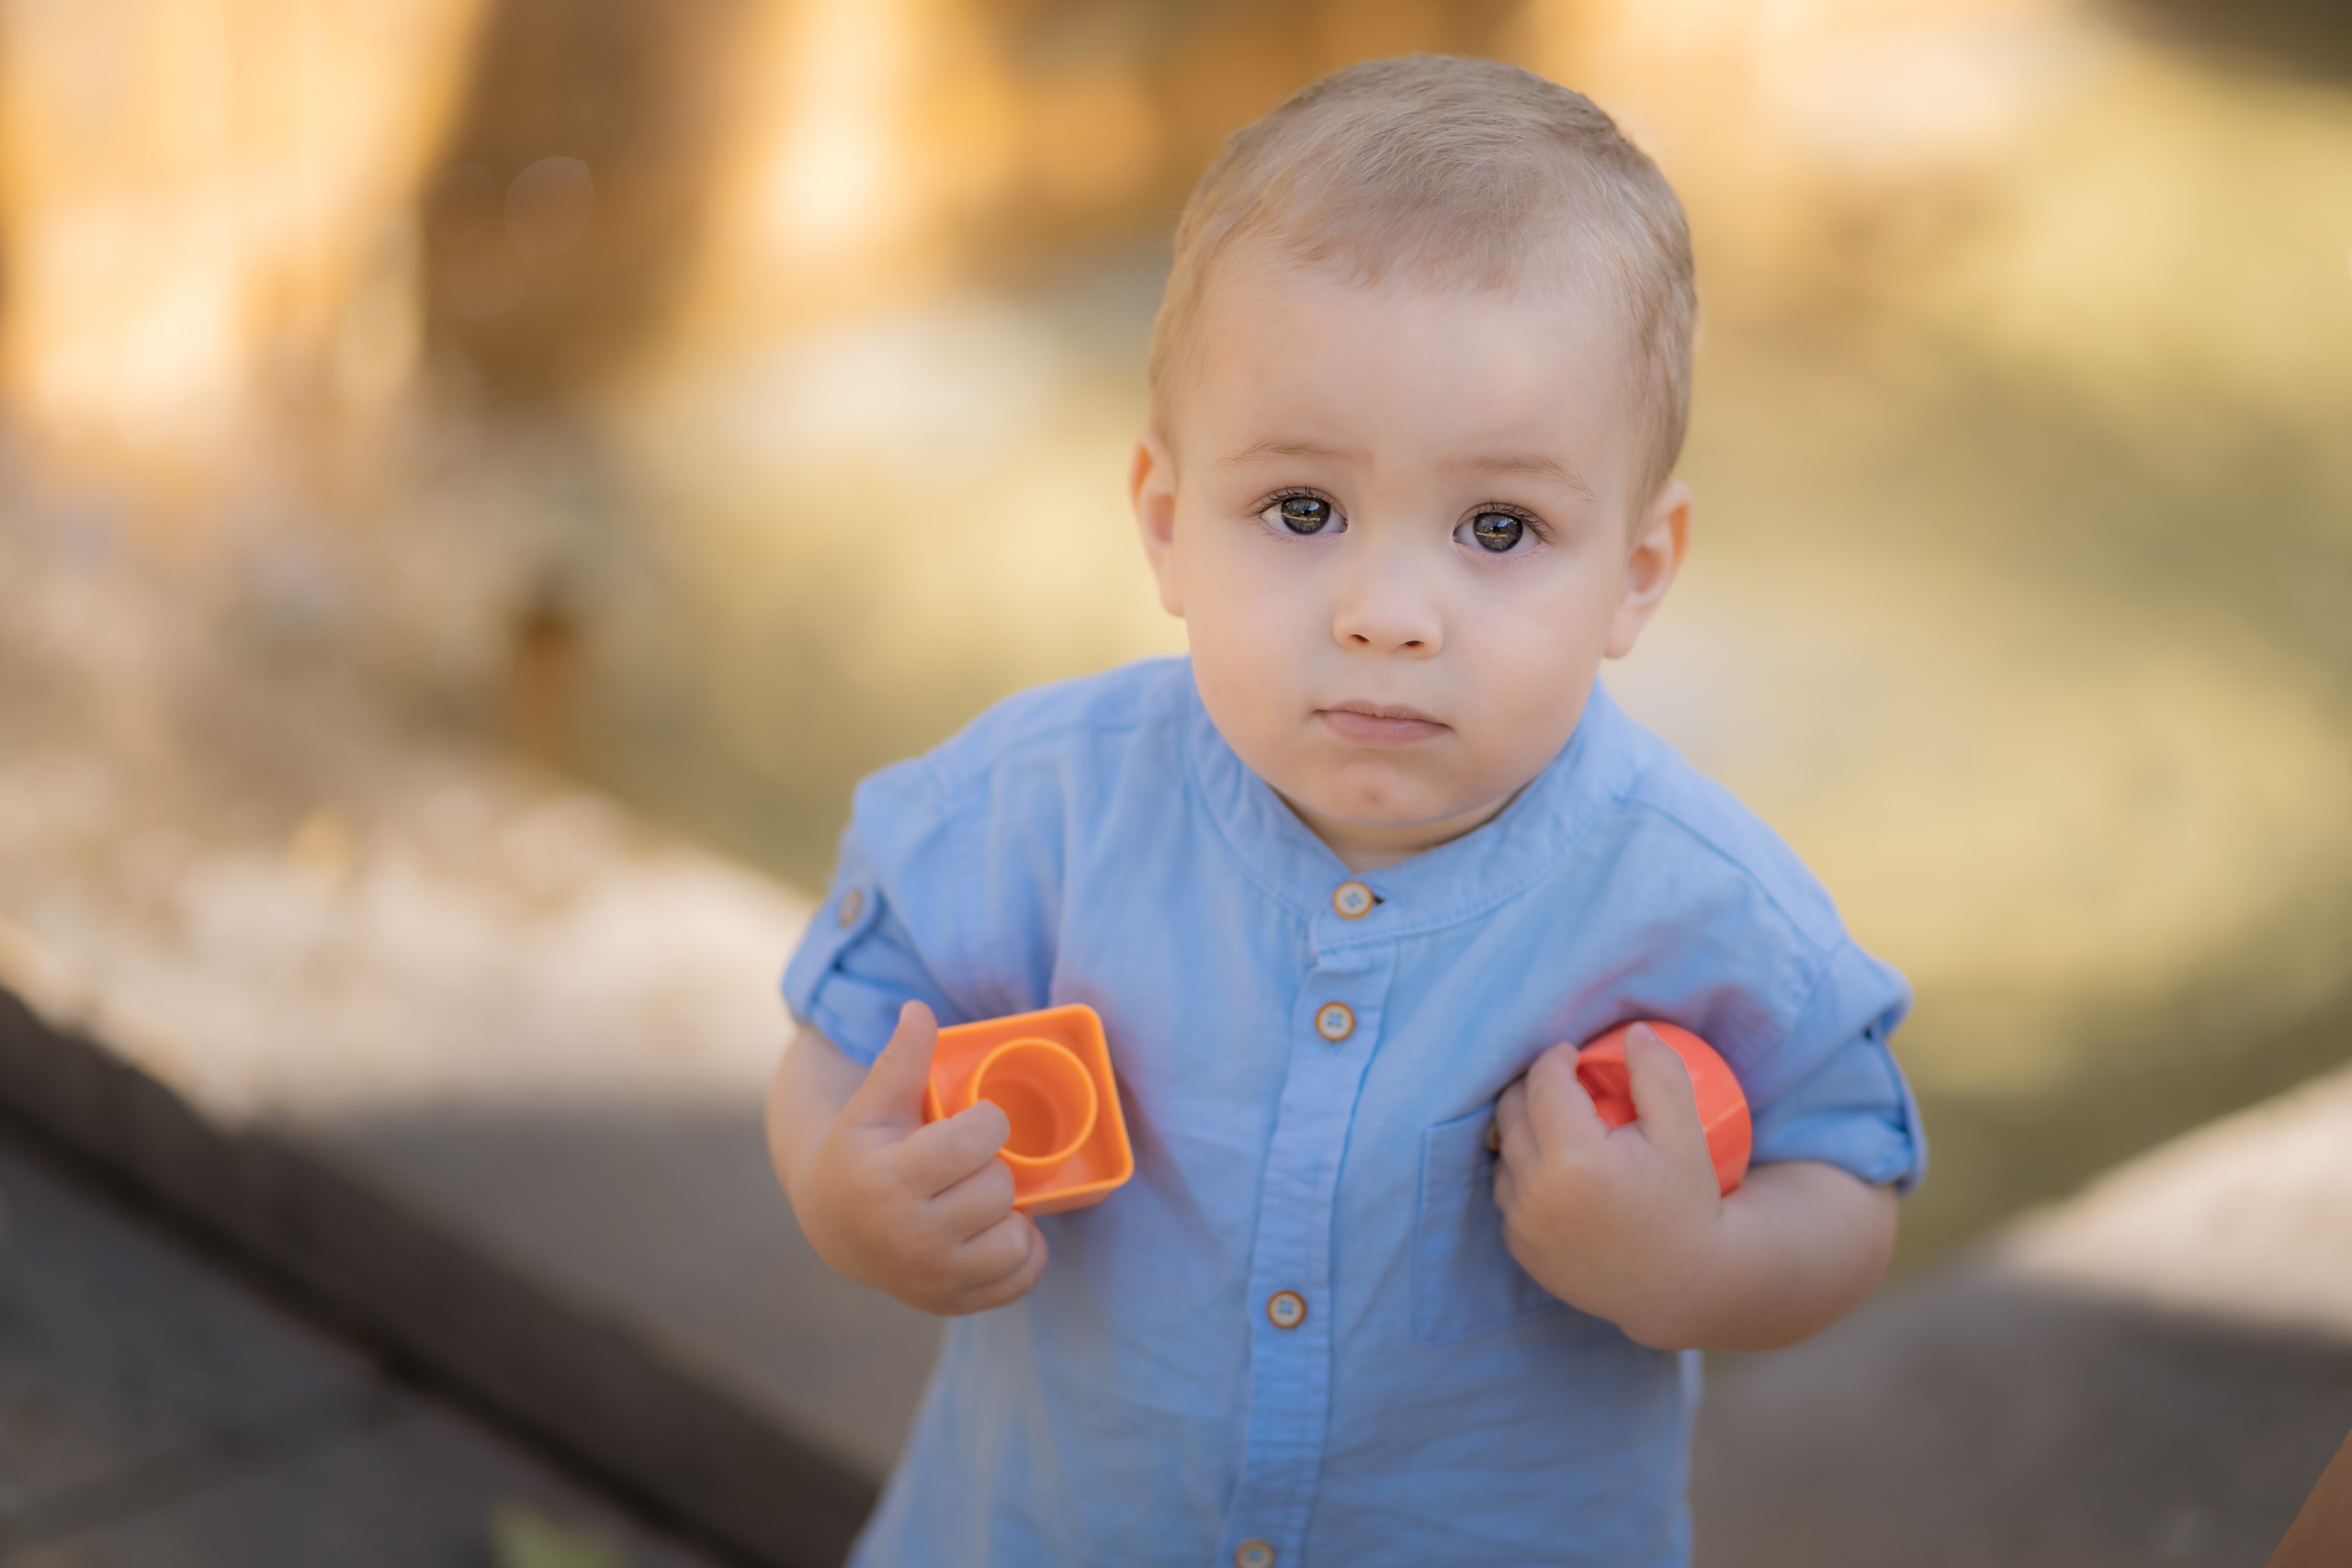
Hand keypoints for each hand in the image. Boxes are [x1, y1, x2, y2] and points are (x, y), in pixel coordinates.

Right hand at [788, 1001, 1048, 1314]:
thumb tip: (918, 1008)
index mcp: (888, 1183)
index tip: (968, 1124)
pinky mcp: (953, 1303)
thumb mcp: (872, 1106)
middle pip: (1000, 1188)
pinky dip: (1022, 1252)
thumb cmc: (861, 1153)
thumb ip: (900, 1059)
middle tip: (966, 1165)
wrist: (836, 1227)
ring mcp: (934, 1279)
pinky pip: (1023, 1277)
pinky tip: (995, 1233)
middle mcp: (910, 1239)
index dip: (985, 1124)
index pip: (977, 1141)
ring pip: (1017, 1238)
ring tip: (980, 1199)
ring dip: (1009, 1214)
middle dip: (992, 1168)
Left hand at [1492, 1023, 1726, 1345]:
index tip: (1575, 1055)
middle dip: (1534, 1088)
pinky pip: (1507, 1193)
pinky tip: (1551, 1166)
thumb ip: (1660, 1074)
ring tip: (1557, 1123)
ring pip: (1504, 1152)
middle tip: (1564, 1084)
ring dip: (1524, 1130)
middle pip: (1511, 1112)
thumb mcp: (1685, 1134)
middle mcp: (1535, 1190)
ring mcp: (1522, 1224)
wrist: (1685, 1286)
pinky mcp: (1521, 1249)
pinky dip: (1523, 1172)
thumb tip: (1632, 1030)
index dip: (1556, 1058)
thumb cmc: (1688, 1205)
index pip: (1543, 1082)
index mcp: (1572, 1156)